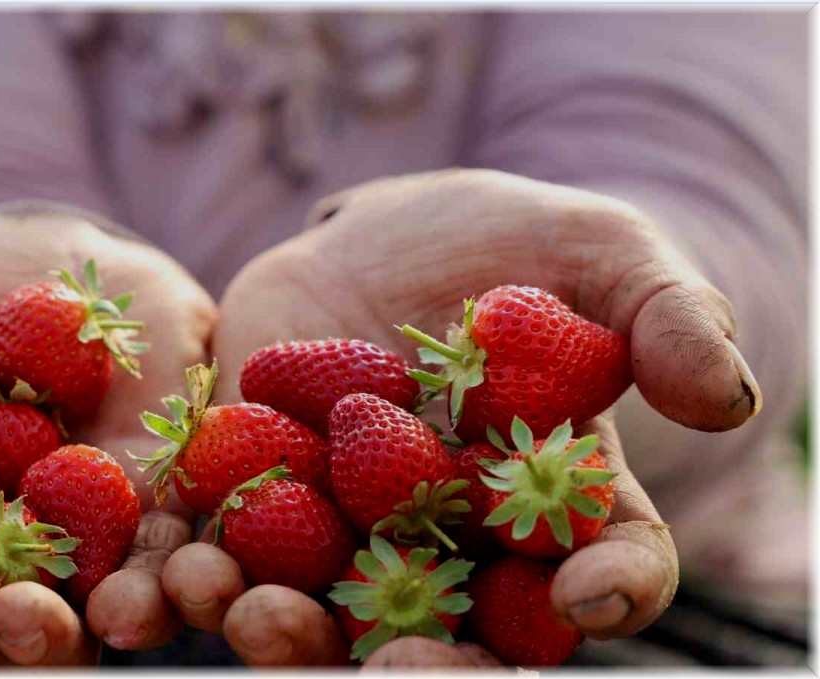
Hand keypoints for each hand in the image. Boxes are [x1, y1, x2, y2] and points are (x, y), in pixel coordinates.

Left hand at [163, 169, 756, 666]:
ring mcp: (346, 529)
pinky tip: (168, 576)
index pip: (602, 568)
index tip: (595, 595)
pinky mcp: (253, 494)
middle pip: (451, 628)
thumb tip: (726, 395)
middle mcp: (451, 545)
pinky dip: (193, 571)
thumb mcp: (605, 254)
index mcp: (552, 508)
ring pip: (323, 608)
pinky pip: (223, 547)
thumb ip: (668, 315)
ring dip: (286, 628)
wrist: (387, 236)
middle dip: (424, 657)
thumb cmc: (514, 248)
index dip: (608, 589)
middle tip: (399, 664)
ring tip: (255, 617)